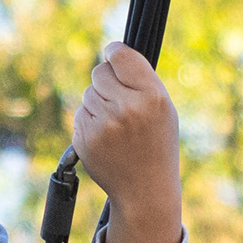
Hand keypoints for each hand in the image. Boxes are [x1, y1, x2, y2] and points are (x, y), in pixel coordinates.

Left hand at [72, 45, 184, 242]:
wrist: (145, 189)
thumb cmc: (156, 142)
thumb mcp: (163, 107)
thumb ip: (140, 79)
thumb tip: (112, 53)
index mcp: (152, 96)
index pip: (120, 56)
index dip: (113, 53)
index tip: (112, 56)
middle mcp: (127, 109)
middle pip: (99, 73)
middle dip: (105, 81)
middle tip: (119, 98)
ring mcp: (103, 126)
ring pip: (87, 94)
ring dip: (98, 103)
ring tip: (116, 124)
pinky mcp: (85, 141)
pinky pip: (80, 115)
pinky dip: (89, 122)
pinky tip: (106, 138)